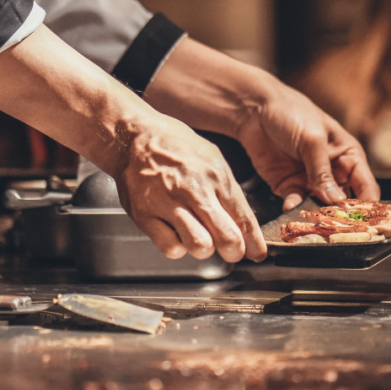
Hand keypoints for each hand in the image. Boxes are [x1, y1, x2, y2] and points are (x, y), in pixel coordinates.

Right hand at [112, 113, 266, 262]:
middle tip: (232, 251)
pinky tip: (177, 234)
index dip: (254, 243)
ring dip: (204, 249)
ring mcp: (169, 203)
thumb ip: (227, 190)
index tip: (256, 252)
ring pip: (200, 246)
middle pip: (227, 238)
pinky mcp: (146, 215)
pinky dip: (177, 247)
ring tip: (201, 238)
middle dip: (234, 251)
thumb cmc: (173, 145)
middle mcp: (195, 190)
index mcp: (216, 175)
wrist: (133, 136)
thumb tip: (243, 221)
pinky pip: (170, 247)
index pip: (244, 218)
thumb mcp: (211, 157)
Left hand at [235, 76, 379, 210]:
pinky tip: (289, 208)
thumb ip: (323, 171)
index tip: (362, 222)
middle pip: (343, 203)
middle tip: (334, 228)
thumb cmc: (292, 113)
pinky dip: (293, 208)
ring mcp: (310, 181)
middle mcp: (332, 172)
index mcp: (348, 156)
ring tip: (311, 221)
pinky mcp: (288, 186)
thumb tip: (335, 201)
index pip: (366, 187)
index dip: (367, 206)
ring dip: (315, 215)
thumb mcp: (312, 140)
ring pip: (319, 207)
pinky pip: (295, 204)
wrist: (254, 110)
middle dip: (339, 216)